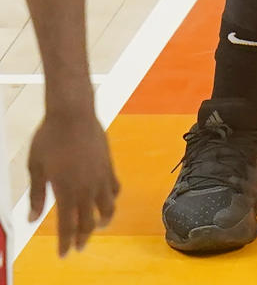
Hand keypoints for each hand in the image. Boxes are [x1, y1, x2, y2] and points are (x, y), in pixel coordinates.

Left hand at [27, 108, 119, 255]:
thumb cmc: (49, 137)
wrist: (72, 112)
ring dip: (103, 220)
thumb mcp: (36, 167)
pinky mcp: (109, 163)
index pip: (67, 226)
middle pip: (88, 221)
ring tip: (98, 225)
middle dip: (83, 237)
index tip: (64, 254)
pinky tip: (108, 199)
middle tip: (79, 246)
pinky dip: (111, 197)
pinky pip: (114, 187)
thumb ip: (37, 194)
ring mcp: (100, 175)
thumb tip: (32, 218)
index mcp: (66, 190)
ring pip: (107, 206)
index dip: (66, 243)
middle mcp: (86, 187)